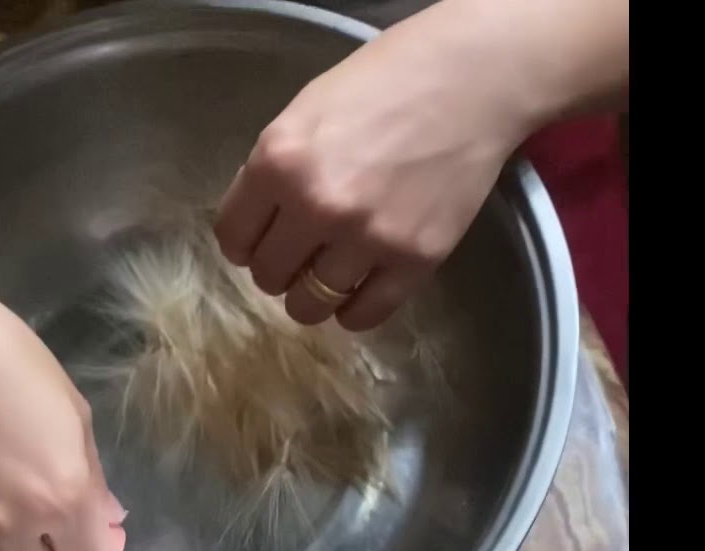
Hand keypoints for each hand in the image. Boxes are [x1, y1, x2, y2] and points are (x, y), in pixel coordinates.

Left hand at [215, 0, 625, 329]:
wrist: (470, 81)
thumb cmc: (384, 83)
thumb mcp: (305, 112)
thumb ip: (274, 168)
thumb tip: (257, 221)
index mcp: (278, 163)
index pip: (233, 238)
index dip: (244, 242)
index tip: (259, 240)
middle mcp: (316, 206)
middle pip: (269, 275)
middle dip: (278, 267)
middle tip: (300, 253)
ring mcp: (367, 238)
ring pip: (310, 304)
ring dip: (313, 294)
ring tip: (329, 273)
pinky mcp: (414, 261)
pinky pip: (364, 315)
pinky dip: (353, 310)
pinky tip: (357, 291)